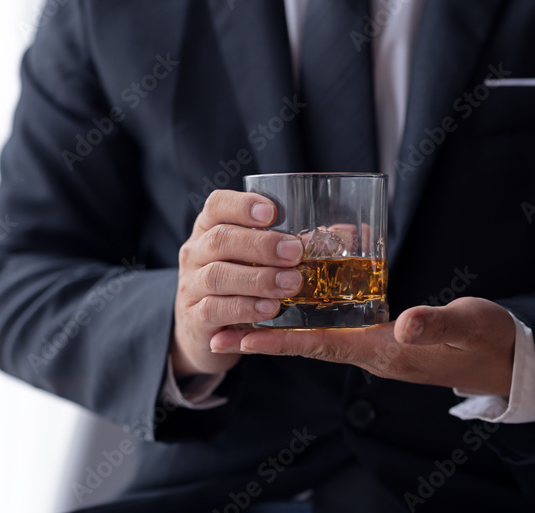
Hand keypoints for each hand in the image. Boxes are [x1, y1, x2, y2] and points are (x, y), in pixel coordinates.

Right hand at [172, 190, 304, 377]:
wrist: (205, 329)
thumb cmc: (241, 283)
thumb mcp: (256, 259)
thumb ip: (287, 245)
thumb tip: (344, 234)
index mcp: (210, 228)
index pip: (217, 205)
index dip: (242, 205)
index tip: (272, 213)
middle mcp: (195, 252)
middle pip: (220, 239)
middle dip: (260, 244)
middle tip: (295, 253)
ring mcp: (191, 285)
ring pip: (217, 275)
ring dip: (257, 279)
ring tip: (290, 284)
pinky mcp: (194, 317)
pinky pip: (215, 309)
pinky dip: (244, 308)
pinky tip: (269, 309)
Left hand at [213, 297, 516, 395]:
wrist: (510, 360)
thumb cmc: (490, 340)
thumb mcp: (470, 325)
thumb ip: (439, 322)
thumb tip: (405, 320)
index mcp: (386, 351)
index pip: (320, 346)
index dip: (278, 342)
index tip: (238, 339)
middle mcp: (373, 352)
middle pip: (306, 345)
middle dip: (263, 339)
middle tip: (218, 333)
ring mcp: (377, 347)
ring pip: (317, 337)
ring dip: (280, 330)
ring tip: (240, 320)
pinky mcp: (385, 338)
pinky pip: (337, 329)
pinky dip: (311, 319)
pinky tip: (294, 305)